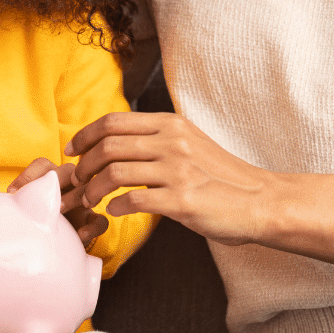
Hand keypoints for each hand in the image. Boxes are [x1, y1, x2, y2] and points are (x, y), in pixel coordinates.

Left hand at [8, 157, 108, 248]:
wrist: (58, 244)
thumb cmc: (37, 220)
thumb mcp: (25, 209)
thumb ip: (15, 202)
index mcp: (50, 176)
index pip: (42, 164)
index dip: (28, 175)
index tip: (11, 192)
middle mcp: (69, 183)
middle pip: (67, 170)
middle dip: (54, 181)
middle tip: (41, 199)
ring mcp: (83, 200)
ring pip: (86, 189)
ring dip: (72, 198)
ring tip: (59, 213)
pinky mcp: (93, 220)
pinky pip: (100, 220)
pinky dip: (92, 226)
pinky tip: (80, 234)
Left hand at [67, 111, 333, 270]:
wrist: (261, 200)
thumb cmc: (222, 177)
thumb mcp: (190, 143)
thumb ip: (158, 139)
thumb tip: (119, 142)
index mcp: (171, 124)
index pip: (114, 120)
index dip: (85, 134)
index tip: (72, 149)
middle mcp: (172, 141)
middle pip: (108, 144)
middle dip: (83, 164)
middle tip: (77, 180)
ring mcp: (177, 170)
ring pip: (115, 172)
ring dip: (93, 188)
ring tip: (90, 200)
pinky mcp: (182, 200)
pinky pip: (133, 200)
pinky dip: (116, 207)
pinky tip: (115, 212)